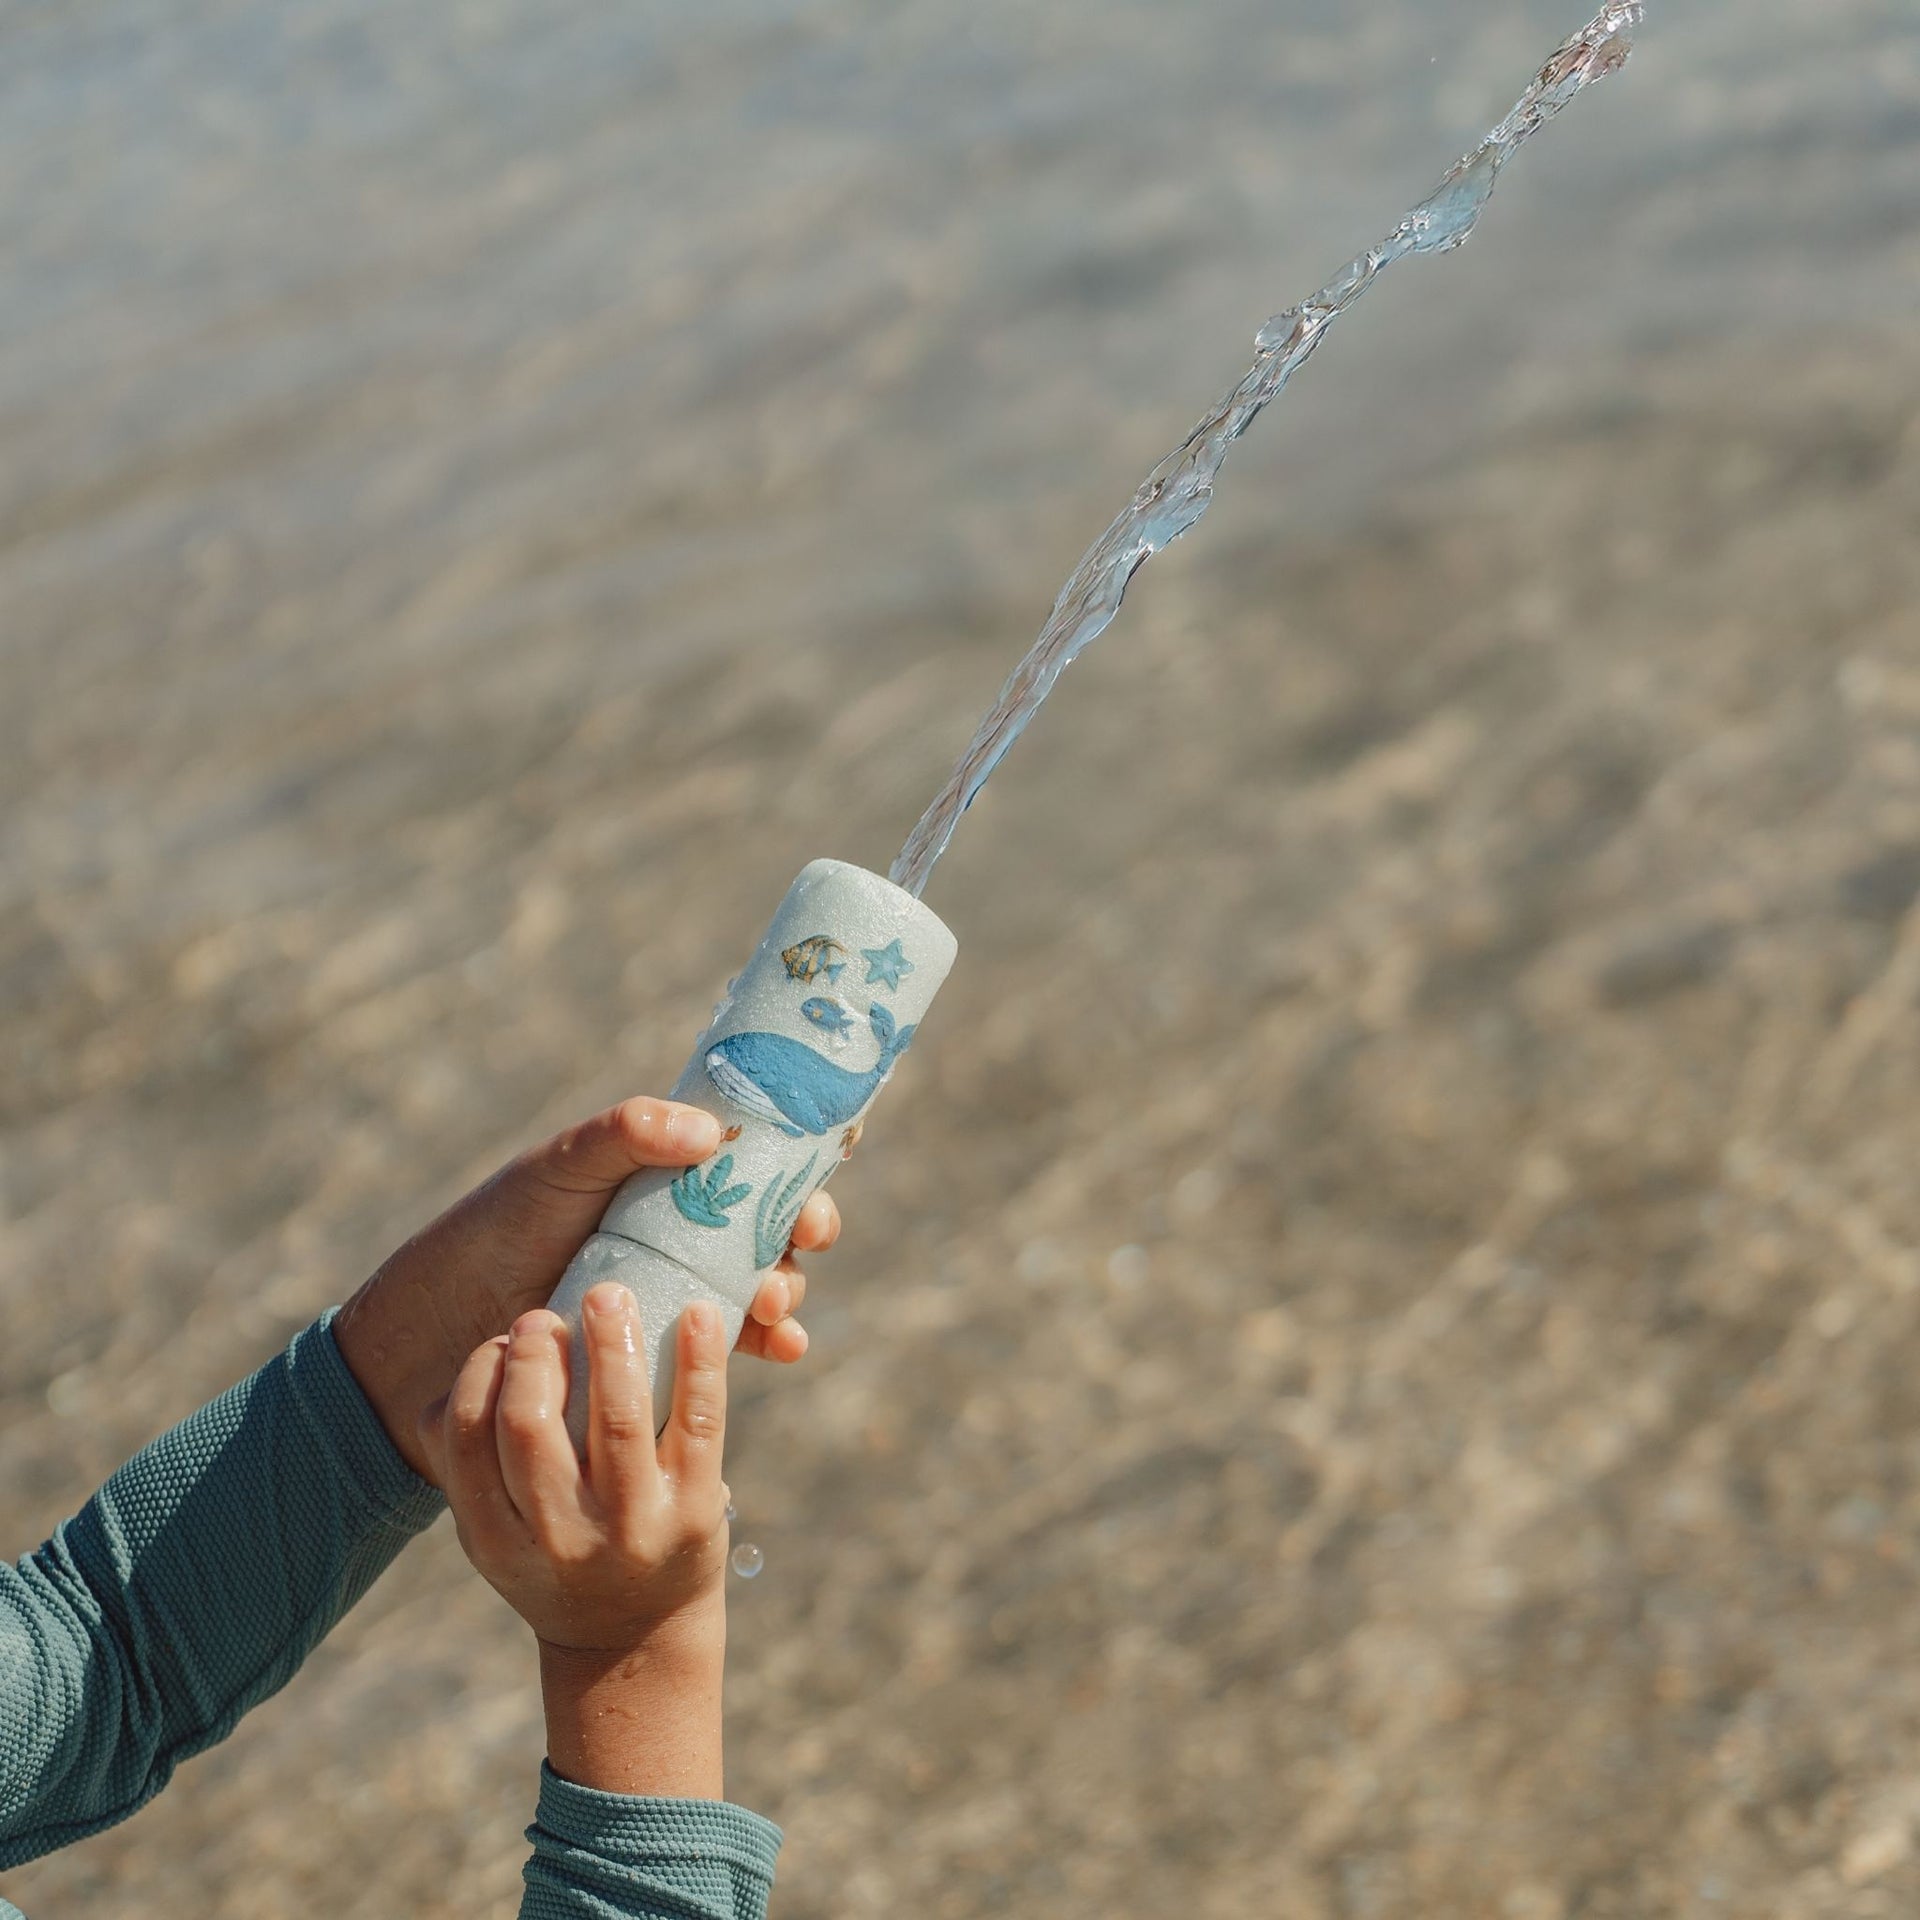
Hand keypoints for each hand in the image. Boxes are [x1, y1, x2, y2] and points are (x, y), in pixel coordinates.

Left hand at [334, 1097, 835, 1480]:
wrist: (427, 1348)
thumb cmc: (486, 1240)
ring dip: (783, 1296)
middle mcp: (669, 1241)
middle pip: (762, 1233)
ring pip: (753, 1292)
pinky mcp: (657, 1362)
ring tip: (774, 1308)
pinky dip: (767, 1345)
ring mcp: (665, 1302)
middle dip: (795, 1244)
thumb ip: (620, 1137)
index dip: (789, 1182)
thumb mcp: (551, 1174)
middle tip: (795, 1255)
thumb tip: (708, 1132)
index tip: (808, 1201)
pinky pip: (727, 1352)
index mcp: (654, 1187)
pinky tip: (782, 1348)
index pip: (743, 1173)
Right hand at [421, 1287, 732, 1795]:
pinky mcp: (695, 1513)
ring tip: (608, 1294)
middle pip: (529, 1425)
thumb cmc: (558, 1557)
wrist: (638, 1641)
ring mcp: (633, 1528)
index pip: (467, 1438)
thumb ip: (474, 1458)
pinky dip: (699, 1361)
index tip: (504, 1340)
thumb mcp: (499, 1530)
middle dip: (535, 1355)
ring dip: (611, 1343)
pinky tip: (698, 1313)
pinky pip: (698, 1422)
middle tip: (547, 1315)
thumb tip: (479, 1358)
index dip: (480, 1373)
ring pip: (617, 1418)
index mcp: (496, 1541)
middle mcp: (560, 1540)